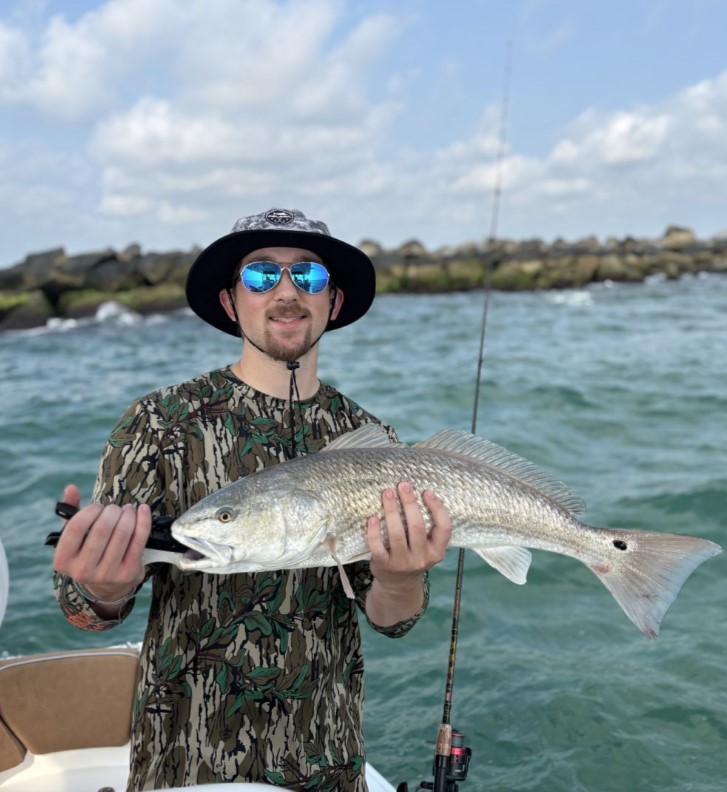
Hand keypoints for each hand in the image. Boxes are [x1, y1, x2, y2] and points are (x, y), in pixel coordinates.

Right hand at [53, 484, 150, 608]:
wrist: (107, 586)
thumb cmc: (89, 552)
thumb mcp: (75, 538)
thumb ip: (71, 512)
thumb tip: (70, 488)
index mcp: (63, 560)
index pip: (76, 528)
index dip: (90, 511)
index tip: (98, 507)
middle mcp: (82, 570)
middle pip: (102, 529)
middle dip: (112, 511)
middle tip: (116, 508)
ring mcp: (106, 574)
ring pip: (122, 533)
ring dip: (128, 514)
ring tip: (128, 509)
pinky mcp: (128, 573)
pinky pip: (139, 540)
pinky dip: (143, 521)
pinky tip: (143, 510)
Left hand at [365, 482, 451, 625]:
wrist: (398, 585)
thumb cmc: (413, 556)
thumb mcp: (427, 547)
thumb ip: (426, 528)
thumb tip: (415, 494)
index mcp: (437, 551)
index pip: (444, 528)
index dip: (437, 508)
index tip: (426, 492)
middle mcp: (422, 558)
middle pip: (417, 527)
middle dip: (409, 503)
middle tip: (402, 485)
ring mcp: (403, 563)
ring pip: (397, 534)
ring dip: (391, 511)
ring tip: (387, 494)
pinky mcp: (385, 565)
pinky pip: (378, 547)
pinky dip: (374, 532)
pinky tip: (372, 518)